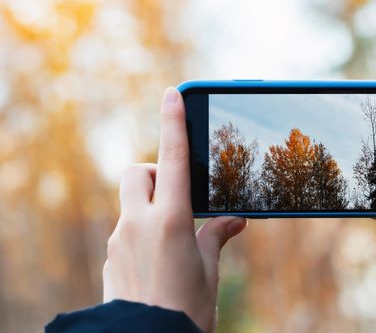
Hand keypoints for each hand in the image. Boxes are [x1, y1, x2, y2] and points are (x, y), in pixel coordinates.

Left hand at [103, 88, 246, 332]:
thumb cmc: (187, 310)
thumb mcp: (208, 270)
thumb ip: (215, 236)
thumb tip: (233, 221)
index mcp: (169, 222)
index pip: (172, 159)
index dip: (173, 123)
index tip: (172, 94)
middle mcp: (137, 225)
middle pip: (137, 173)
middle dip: (155, 172)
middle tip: (177, 194)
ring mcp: (119, 241)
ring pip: (131, 202)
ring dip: (150, 204)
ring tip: (173, 235)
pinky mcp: (112, 258)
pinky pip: (126, 228)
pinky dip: (143, 230)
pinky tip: (159, 257)